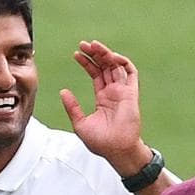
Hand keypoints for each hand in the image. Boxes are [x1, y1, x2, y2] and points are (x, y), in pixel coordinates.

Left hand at [61, 40, 148, 174]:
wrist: (116, 150)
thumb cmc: (100, 142)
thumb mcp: (80, 123)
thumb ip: (72, 107)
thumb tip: (63, 91)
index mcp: (103, 98)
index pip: (96, 74)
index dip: (87, 63)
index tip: (76, 54)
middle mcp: (114, 92)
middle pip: (105, 66)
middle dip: (95, 54)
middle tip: (83, 44)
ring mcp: (123, 91)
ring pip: (116, 66)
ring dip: (106, 53)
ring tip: (93, 45)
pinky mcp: (131, 93)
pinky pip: (130, 72)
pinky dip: (122, 61)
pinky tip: (110, 55)